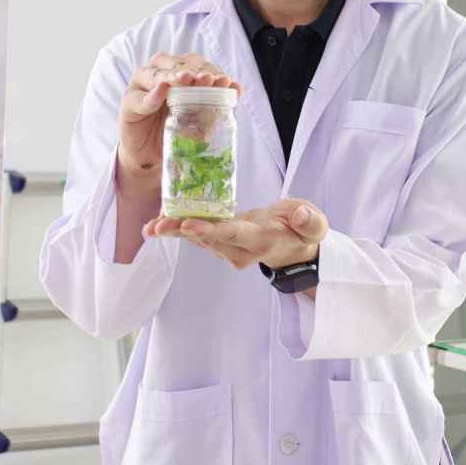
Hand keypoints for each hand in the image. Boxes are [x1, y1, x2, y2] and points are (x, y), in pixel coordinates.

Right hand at [117, 53, 240, 183]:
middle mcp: (158, 73)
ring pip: (157, 73)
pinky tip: (162, 92)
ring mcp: (141, 86)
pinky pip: (140, 97)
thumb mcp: (199, 118)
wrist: (152, 157)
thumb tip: (237, 87)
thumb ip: (214, 103)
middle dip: (194, 70)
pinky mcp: (128, 103)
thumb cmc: (177, 132)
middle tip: (208, 79)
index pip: (196, 64)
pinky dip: (151, 95)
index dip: (211, 69)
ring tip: (187, 79)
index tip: (226, 80)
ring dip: (173, 75)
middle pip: (176, 63)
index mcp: (178, 73)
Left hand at [144, 199, 327, 270]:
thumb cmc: (303, 229)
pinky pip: (198, 235)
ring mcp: (229, 249)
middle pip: (208, 239)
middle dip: (182, 231)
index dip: (211, 230)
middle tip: (157, 226)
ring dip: (174, 231)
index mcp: (262, 240)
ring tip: (150, 226)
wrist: (293, 245)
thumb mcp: (315, 225)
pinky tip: (158, 222)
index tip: (188, 225)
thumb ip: (310, 221)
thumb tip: (300, 215)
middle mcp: (241, 249)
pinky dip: (178, 228)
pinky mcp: (221, 242)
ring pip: (198, 239)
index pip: (233, 234)